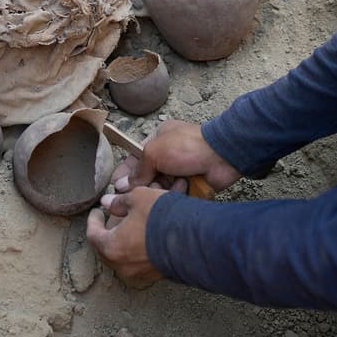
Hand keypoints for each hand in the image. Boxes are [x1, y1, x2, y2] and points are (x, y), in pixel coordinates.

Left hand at [86, 185, 166, 287]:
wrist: (194, 239)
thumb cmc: (161, 217)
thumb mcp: (138, 198)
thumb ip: (119, 201)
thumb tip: (108, 203)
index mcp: (112, 247)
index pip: (93, 235)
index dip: (93, 221)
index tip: (97, 211)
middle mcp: (123, 265)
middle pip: (105, 250)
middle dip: (106, 234)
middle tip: (109, 221)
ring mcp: (140, 273)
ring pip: (122, 258)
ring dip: (121, 243)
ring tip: (127, 228)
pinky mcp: (156, 274)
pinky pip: (138, 262)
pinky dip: (136, 250)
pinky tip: (144, 237)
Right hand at [119, 120, 240, 191]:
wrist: (222, 156)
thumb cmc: (187, 146)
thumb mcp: (154, 151)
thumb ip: (138, 169)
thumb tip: (123, 186)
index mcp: (159, 139)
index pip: (136, 158)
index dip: (125, 173)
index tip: (114, 186)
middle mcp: (169, 155)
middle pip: (147, 176)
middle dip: (143, 185)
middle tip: (135, 195)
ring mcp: (180, 170)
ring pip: (160, 188)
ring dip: (159, 191)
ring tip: (159, 192)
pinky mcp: (190, 185)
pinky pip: (174, 196)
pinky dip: (172, 197)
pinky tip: (173, 197)